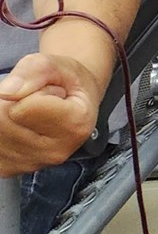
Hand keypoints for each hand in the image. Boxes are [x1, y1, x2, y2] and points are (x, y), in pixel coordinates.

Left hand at [0, 54, 101, 176]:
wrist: (74, 103)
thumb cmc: (67, 82)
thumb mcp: (59, 64)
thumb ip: (35, 71)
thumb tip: (5, 92)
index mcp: (75, 125)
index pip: (22, 108)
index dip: (31, 91)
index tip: (51, 91)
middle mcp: (55, 152)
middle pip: (2, 120)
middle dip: (10, 102)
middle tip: (35, 99)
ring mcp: (31, 165)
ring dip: (3, 114)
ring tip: (27, 112)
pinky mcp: (10, 169)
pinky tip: (17, 126)